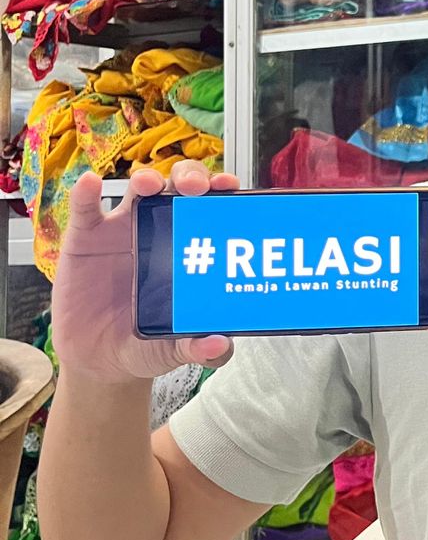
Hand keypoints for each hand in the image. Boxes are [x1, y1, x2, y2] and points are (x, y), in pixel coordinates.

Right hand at [52, 161, 239, 388]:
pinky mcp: (87, 238)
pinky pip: (85, 209)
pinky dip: (85, 193)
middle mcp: (160, 231)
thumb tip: (221, 347)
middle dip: (191, 178)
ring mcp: (123, 231)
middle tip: (198, 188)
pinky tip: (89, 183)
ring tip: (149, 185)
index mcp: (189, 249)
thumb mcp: (173, 349)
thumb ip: (197, 348)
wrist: (99, 361)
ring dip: (147, 179)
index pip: (211, 209)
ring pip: (138, 190)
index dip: (221, 191)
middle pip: (179, 188)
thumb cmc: (144, 343)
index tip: (230, 187)